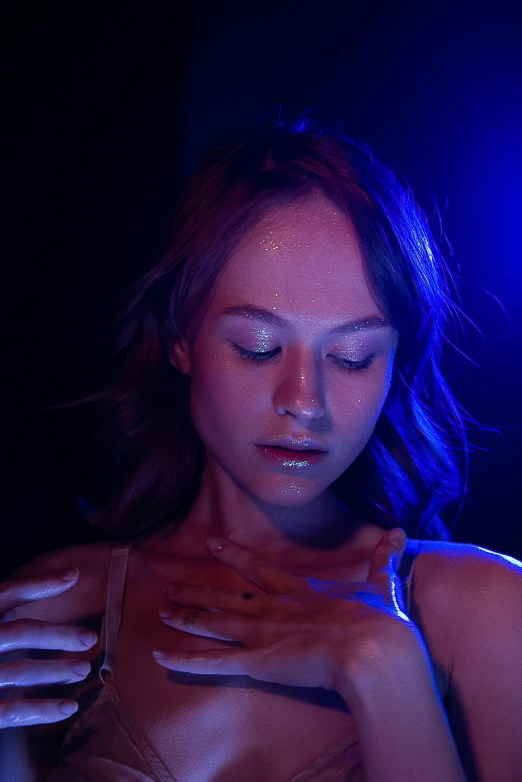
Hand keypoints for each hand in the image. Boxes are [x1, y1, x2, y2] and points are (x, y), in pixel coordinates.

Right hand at [0, 569, 97, 727]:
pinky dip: (42, 710)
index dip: (40, 584)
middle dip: (58, 634)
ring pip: (19, 670)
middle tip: (89, 639)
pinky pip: (10, 711)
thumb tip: (69, 576)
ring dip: (55, 671)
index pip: (6, 594)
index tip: (73, 576)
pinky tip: (67, 708)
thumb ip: (8, 604)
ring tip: (82, 670)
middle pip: (19, 632)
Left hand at [153, 528, 416, 704]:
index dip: (235, 556)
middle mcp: (273, 607)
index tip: (212, 544)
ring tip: (161, 610)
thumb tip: (400, 530)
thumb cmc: (379, 619)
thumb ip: (383, 558)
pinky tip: (159, 655)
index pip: (259, 569)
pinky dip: (184, 660)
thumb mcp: (381, 583)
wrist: (375, 648)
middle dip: (199, 590)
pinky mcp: (256, 661)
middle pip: (227, 596)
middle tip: (172, 583)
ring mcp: (261, 633)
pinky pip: (212, 663)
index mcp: (299, 591)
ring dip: (187, 617)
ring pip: (214, 623)